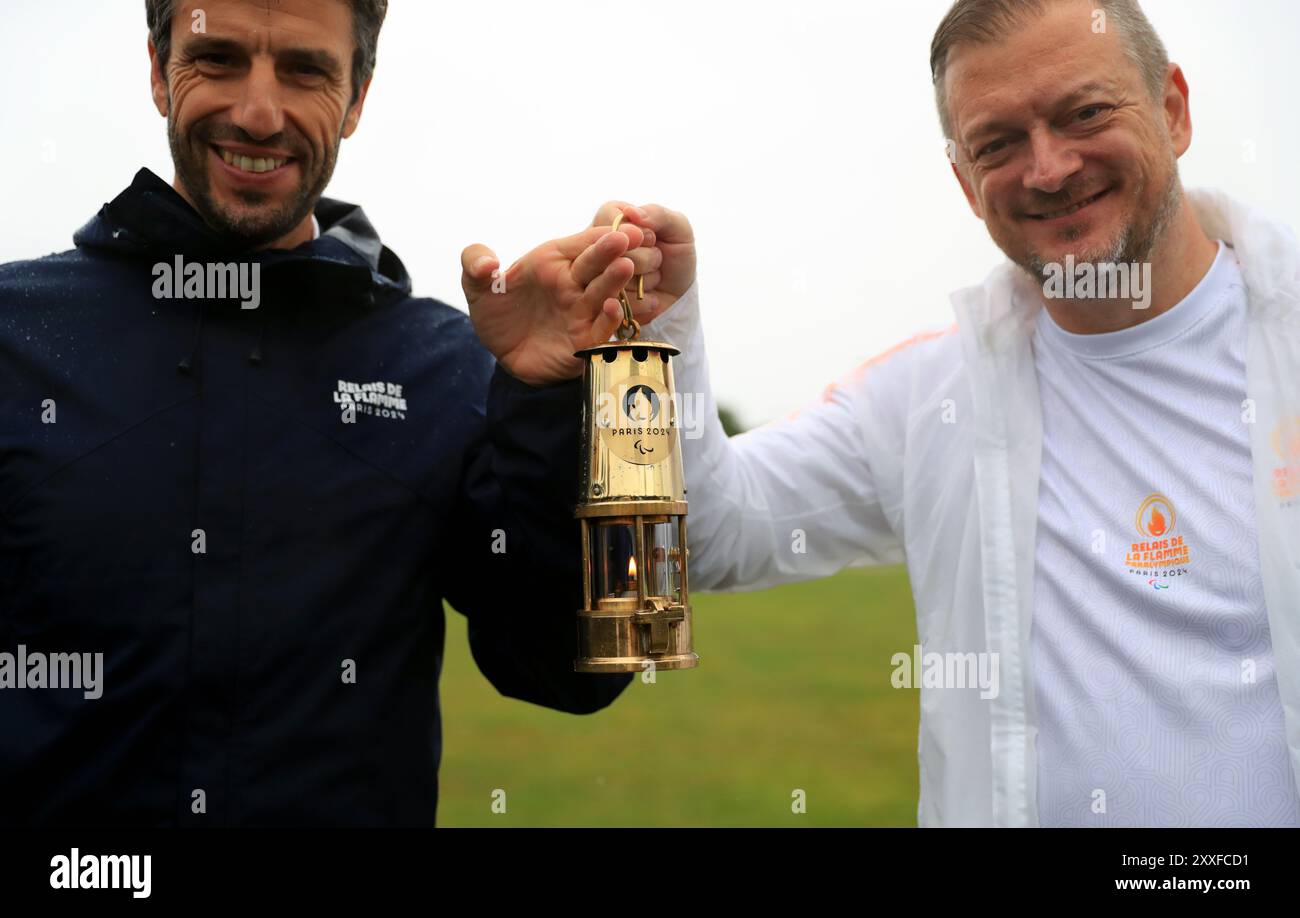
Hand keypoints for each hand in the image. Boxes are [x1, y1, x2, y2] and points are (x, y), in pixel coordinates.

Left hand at [461, 208, 656, 385]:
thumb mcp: (476, 286)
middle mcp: (573, 282)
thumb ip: (474, 263)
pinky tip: (612, 307)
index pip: (582, 242)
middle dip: (612, 250)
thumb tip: (487, 263)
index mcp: (553, 260)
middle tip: (629, 238)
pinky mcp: (584, 339)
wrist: (503, 355)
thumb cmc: (497, 313)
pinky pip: (602, 328)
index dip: (600, 233)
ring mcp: (581, 310)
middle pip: (597, 263)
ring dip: (615, 280)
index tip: (619, 226)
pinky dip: (609, 319)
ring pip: (604, 292)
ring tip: (625, 267)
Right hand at [590, 201, 695, 326]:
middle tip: (658, 259)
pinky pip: (615, 300)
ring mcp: (593, 273)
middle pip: (608, 251)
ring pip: (611, 277)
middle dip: (644, 258)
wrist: (679, 295)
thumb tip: (630, 212)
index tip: (653, 239)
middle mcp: (594, 243)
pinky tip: (649, 296)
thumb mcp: (678, 229)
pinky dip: (641, 299)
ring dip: (645, 279)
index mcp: (609, 217)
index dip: (639, 234)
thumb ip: (657, 214)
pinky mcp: (599, 300)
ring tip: (654, 276)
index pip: (610, 221)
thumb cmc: (676, 256)